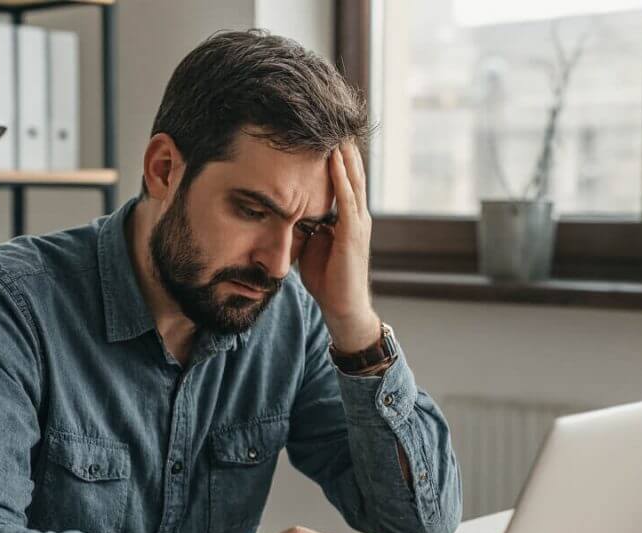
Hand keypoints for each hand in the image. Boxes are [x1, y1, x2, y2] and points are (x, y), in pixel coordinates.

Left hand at [298, 141, 379, 352]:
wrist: (342, 307)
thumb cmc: (326, 279)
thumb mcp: (309, 244)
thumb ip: (303, 224)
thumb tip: (284, 207)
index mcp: (346, 217)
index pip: (343, 178)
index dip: (335, 155)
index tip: (322, 130)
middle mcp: (356, 215)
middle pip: (352, 172)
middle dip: (343, 146)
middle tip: (333, 117)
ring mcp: (357, 223)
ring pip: (353, 180)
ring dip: (344, 154)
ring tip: (336, 128)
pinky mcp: (353, 234)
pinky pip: (348, 199)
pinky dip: (341, 177)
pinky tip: (335, 158)